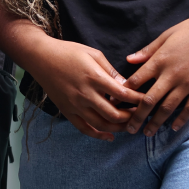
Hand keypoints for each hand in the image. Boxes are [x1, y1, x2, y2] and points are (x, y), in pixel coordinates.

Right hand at [24, 36, 144, 141]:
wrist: (40, 57)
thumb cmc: (68, 52)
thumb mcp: (93, 54)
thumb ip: (110, 71)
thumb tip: (126, 86)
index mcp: (94, 77)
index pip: (122, 94)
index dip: (138, 99)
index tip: (148, 101)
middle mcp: (85, 94)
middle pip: (115, 114)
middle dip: (132, 116)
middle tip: (141, 115)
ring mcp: (75, 104)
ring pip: (102, 124)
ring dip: (119, 128)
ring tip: (130, 125)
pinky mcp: (67, 111)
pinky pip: (84, 128)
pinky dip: (98, 136)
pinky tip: (110, 137)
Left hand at [122, 11, 188, 135]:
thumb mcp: (165, 36)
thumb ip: (147, 51)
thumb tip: (128, 60)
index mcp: (159, 60)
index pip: (136, 81)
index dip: (123, 94)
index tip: (115, 104)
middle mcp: (171, 75)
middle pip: (149, 100)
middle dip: (138, 116)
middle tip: (129, 128)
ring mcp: (187, 83)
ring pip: (168, 108)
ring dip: (156, 122)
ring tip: (147, 133)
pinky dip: (181, 119)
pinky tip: (173, 128)